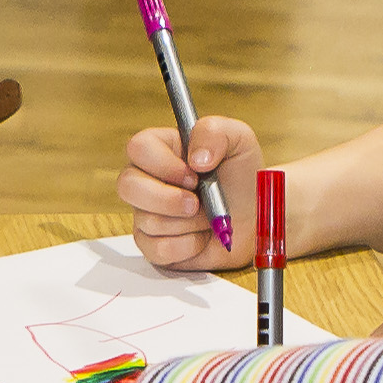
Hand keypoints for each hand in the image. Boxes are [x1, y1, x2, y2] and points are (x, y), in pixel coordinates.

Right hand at [120, 115, 257, 270]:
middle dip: (167, 199)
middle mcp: (147, 180)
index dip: (163, 164)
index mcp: (162, 148)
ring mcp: (147, 213)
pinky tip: (201, 238)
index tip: (194, 175)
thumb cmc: (243, 178)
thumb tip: (196, 159)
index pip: (138, 148)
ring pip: (148, 221)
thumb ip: (215, 133)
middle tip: (196, 203)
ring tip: (207, 218)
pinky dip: (188, 246)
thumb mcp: (240, 140)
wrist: (255, 220)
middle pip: (127, 186)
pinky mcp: (153, 245)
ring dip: (188, 223)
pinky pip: (159, 249)